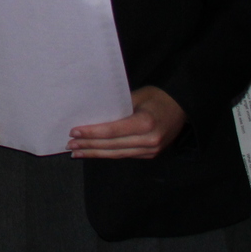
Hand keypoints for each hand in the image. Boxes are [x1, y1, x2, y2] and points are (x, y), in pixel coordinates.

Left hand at [70, 86, 185, 159]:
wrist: (180, 107)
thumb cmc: (155, 97)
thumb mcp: (135, 96)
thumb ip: (116, 108)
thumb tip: (90, 115)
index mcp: (146, 123)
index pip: (112, 131)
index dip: (92, 133)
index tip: (74, 132)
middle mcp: (150, 140)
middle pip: (112, 145)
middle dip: (89, 145)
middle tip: (69, 145)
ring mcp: (152, 150)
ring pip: (117, 154)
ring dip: (95, 153)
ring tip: (77, 152)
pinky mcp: (150, 154)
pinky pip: (125, 155)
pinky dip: (108, 154)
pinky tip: (94, 152)